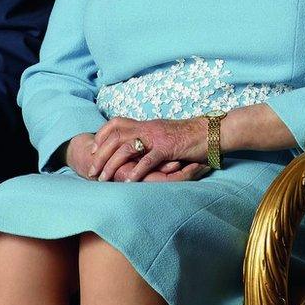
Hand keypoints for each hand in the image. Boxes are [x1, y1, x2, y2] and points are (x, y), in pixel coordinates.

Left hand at [64, 133, 206, 182]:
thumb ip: (150, 137)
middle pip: (115, 137)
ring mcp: (157, 137)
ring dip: (112, 164)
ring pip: (126, 148)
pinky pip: (148, 159)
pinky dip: (136, 171)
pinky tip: (128, 181)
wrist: (212, 130)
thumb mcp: (165, 132)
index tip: (93, 150)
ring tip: (104, 179)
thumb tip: (138, 146)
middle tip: (92, 172)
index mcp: (146, 124)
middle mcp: (148, 128)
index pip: (116, 123)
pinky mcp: (168, 148)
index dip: (101, 136)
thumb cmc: (191, 134)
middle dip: (100, 155)